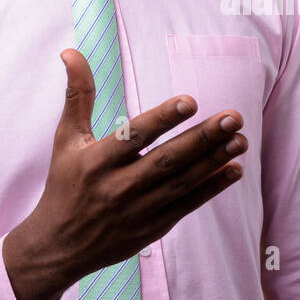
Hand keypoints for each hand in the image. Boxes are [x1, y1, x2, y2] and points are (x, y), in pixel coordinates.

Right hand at [2, 48, 246, 299]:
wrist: (59, 247)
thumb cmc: (64, 185)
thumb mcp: (65, 139)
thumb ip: (78, 96)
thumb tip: (71, 52)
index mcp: (96, 161)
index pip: (134, 137)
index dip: (162, 119)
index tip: (190, 101)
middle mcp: (117, 187)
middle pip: (166, 160)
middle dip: (202, 138)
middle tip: (234, 117)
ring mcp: (137, 210)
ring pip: (182, 183)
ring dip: (214, 161)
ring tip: (241, 139)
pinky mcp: (152, 227)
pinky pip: (187, 205)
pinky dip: (211, 188)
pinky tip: (234, 169)